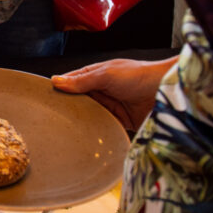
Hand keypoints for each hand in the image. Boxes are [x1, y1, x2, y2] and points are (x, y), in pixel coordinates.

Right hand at [51, 57, 177, 131]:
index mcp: (97, 75)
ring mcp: (112, 107)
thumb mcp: (106, 75)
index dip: (59, 88)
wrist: (168, 93)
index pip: (72, 81)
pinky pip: (104, 127)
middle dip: (68, 107)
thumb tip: (56, 81)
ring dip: (82, 121)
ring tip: (65, 130)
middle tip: (51, 118)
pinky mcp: (121, 122)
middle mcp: (103, 91)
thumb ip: (82, 81)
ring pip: (90, 115)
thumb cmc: (139, 76)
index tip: (44, 98)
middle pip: (79, 100)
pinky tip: (86, 137)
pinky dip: (97, 132)